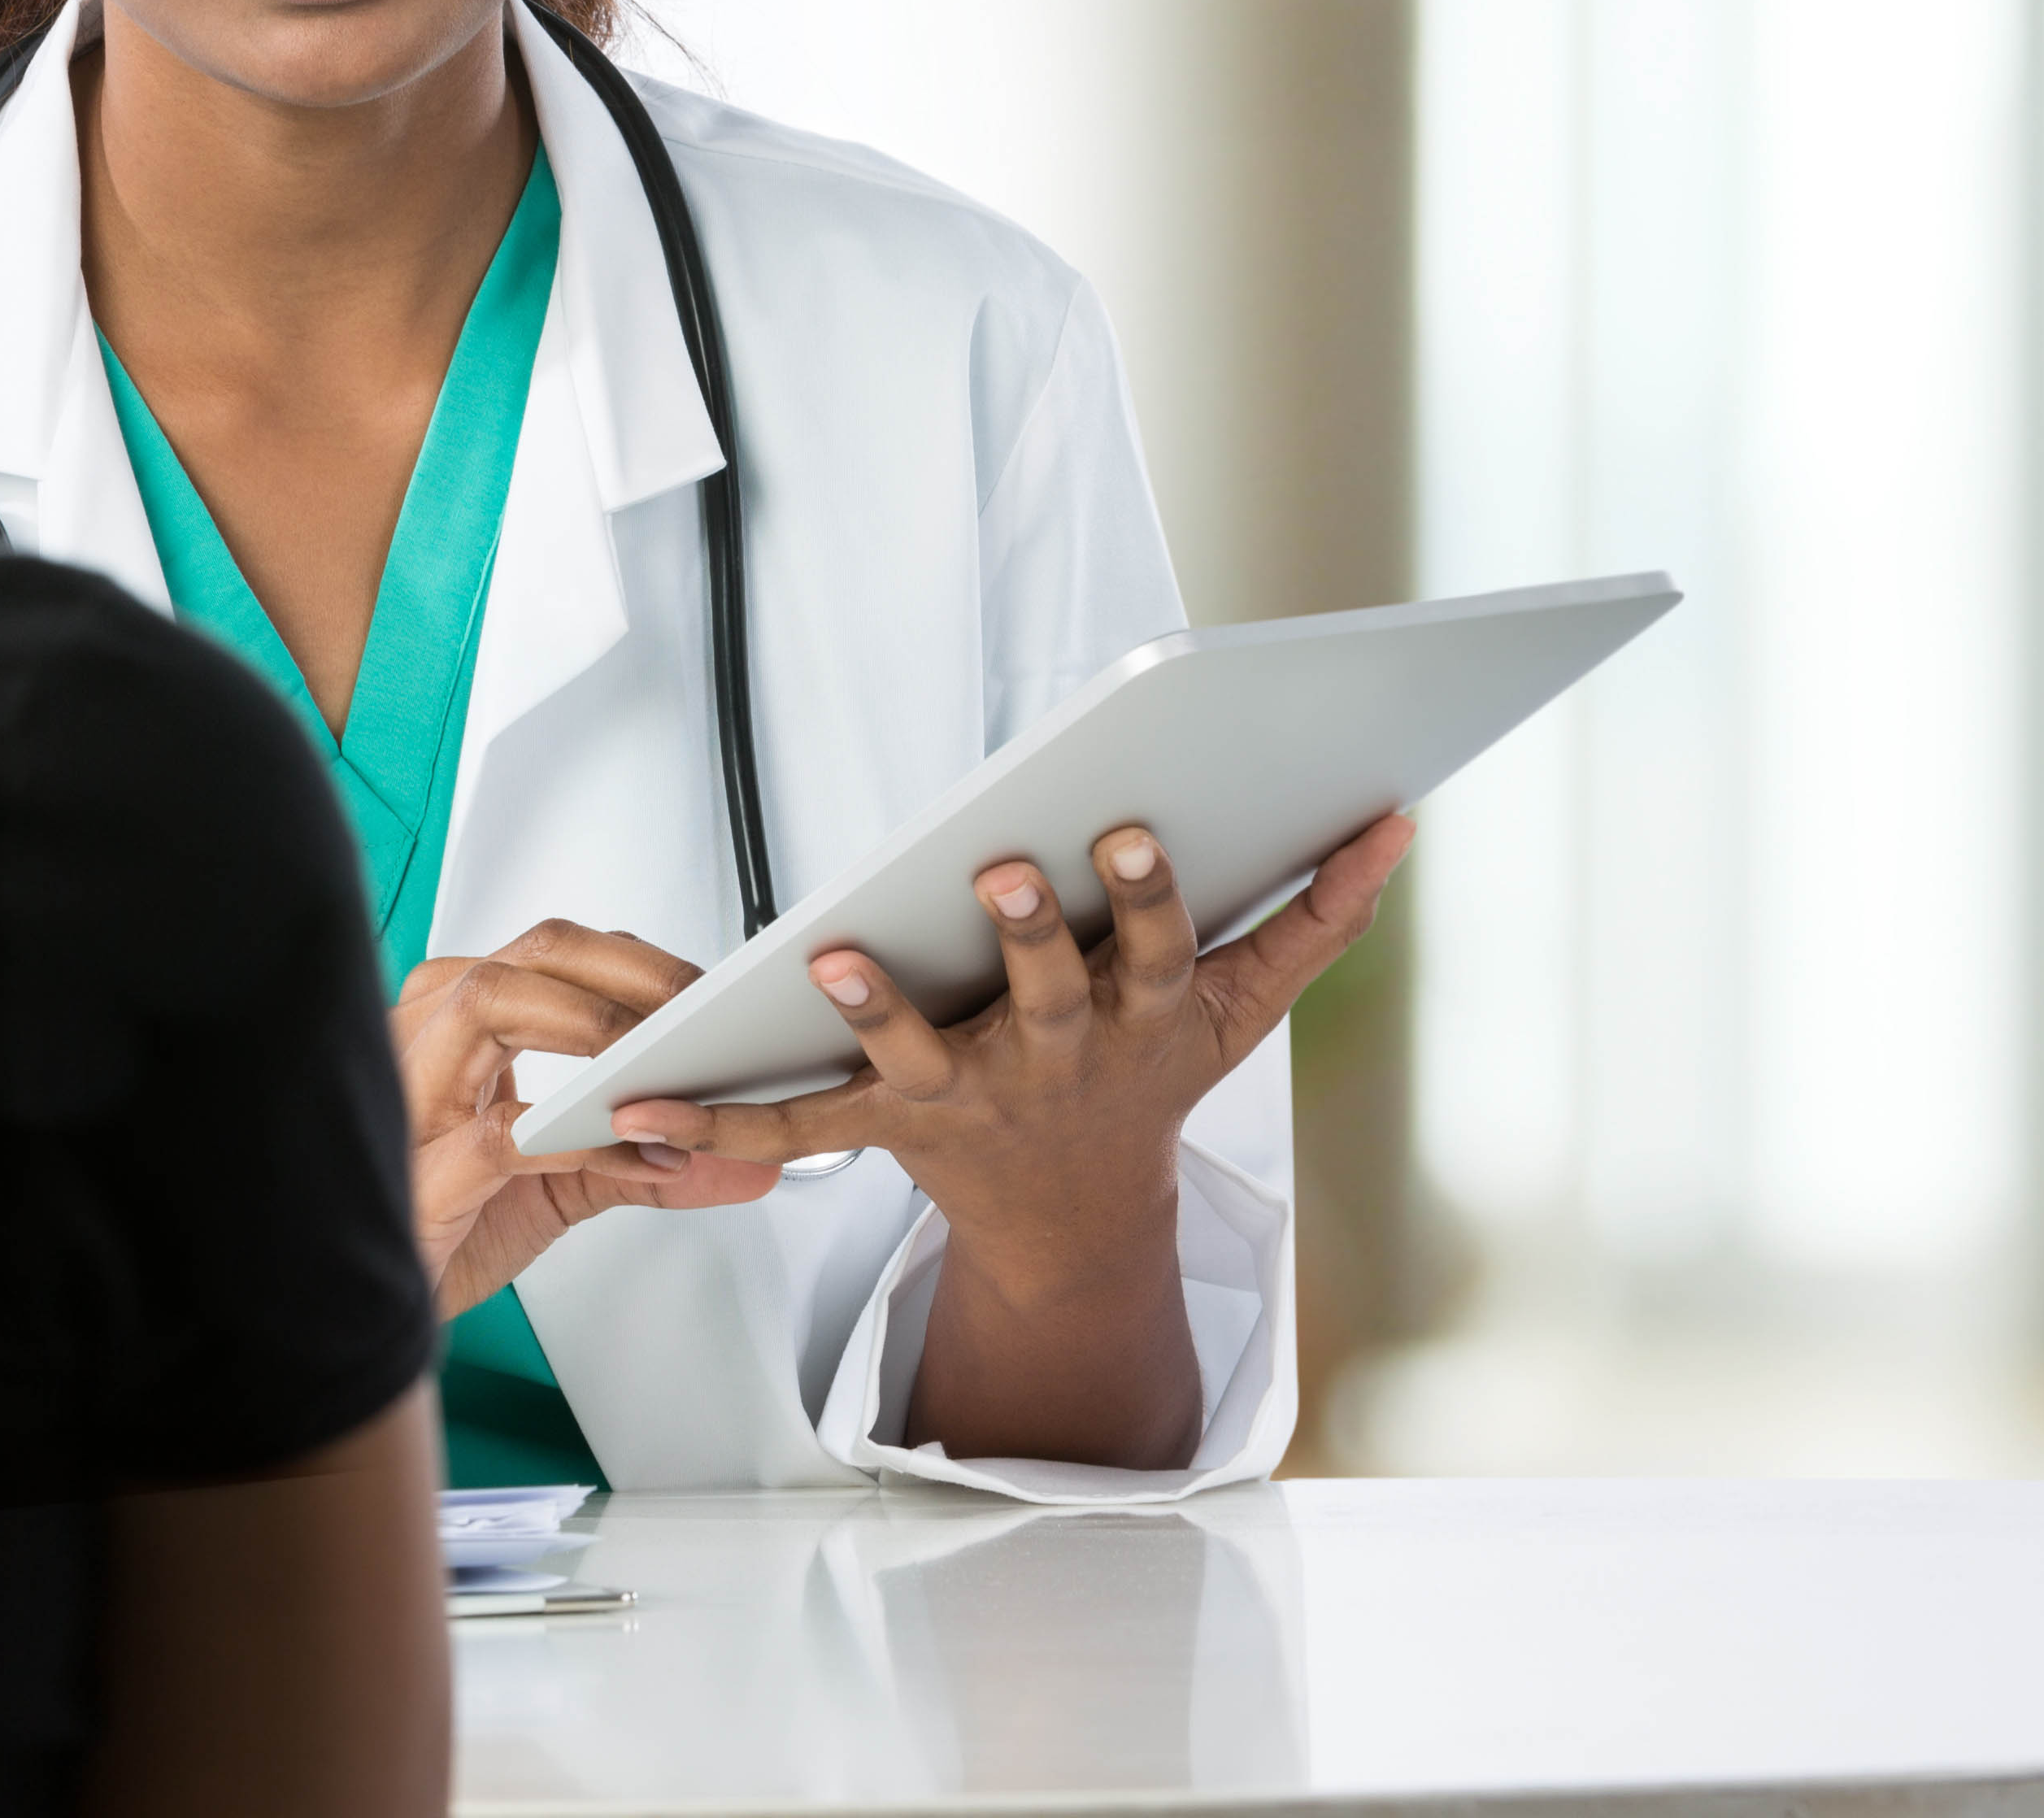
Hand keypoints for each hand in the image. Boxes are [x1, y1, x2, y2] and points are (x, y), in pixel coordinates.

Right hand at [392, 921, 780, 1316]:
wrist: (371, 1309)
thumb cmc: (450, 1227)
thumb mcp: (563, 1188)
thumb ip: (647, 1163)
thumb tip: (747, 1159)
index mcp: (458, 1026)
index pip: (554, 954)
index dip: (638, 963)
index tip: (710, 997)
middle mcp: (427, 1037)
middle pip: (531, 956)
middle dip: (630, 973)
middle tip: (702, 1014)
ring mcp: (412, 1095)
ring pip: (491, 1002)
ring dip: (594, 1024)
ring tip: (664, 1068)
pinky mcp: (419, 1171)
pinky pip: (501, 1131)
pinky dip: (579, 1141)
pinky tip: (635, 1159)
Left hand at [618, 814, 1414, 1270]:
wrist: (1076, 1217)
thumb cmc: (1154, 1072)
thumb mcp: (1242, 1009)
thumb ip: (1318, 917)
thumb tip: (1394, 826)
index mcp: (1138, 1017)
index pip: (1149, 949)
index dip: (1141, 897)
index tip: (1129, 832)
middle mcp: (1054, 1058)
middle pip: (1041, 991)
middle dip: (1027, 933)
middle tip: (999, 869)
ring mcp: (968, 1096)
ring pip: (919, 1052)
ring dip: (877, 1008)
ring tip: (831, 956)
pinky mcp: (888, 1126)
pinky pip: (802, 1122)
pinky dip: (724, 1114)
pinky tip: (648, 1100)